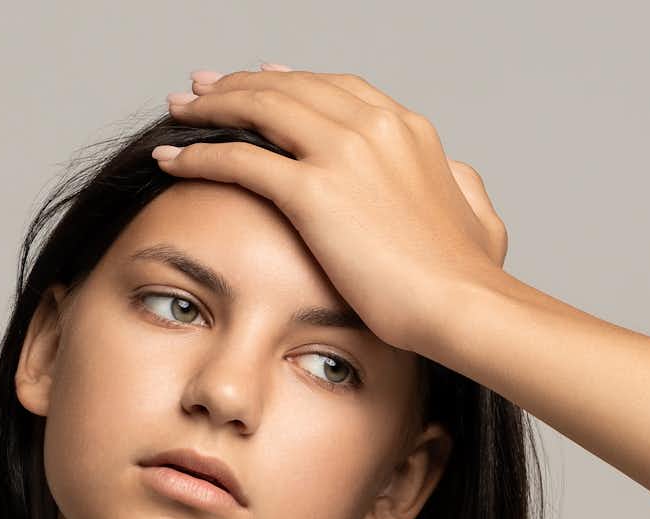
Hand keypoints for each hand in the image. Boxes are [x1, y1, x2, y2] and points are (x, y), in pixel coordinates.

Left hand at [159, 63, 510, 356]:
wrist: (462, 304)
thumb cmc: (468, 277)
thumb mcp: (477, 215)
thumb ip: (462, 185)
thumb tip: (457, 174)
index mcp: (406, 128)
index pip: (334, 87)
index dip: (288, 82)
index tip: (259, 82)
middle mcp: (372, 126)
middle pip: (288, 87)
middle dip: (239, 84)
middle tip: (201, 88)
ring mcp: (342, 152)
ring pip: (258, 108)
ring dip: (210, 107)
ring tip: (178, 113)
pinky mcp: (313, 191)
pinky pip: (239, 159)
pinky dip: (199, 154)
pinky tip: (172, 158)